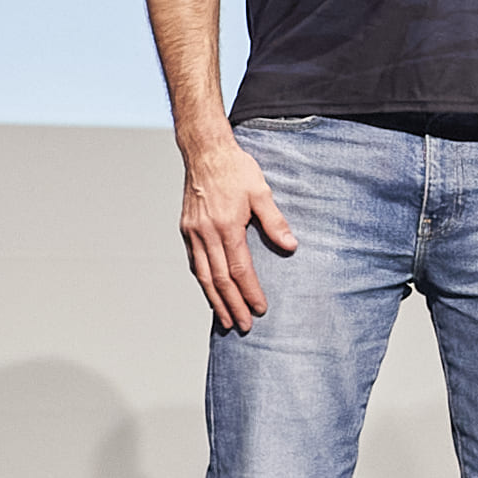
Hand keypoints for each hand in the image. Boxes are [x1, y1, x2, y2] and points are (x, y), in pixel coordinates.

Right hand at [179, 136, 290, 331]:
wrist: (205, 152)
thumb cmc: (235, 169)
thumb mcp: (261, 191)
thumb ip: (274, 221)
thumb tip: (290, 246)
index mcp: (227, 226)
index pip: (239, 269)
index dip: (249, 291)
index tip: (259, 308)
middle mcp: (207, 233)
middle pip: (219, 279)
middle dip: (233, 304)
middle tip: (244, 325)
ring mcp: (193, 233)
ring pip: (202, 275)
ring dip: (215, 300)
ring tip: (226, 319)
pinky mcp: (186, 230)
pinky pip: (194, 262)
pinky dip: (202, 282)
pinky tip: (210, 293)